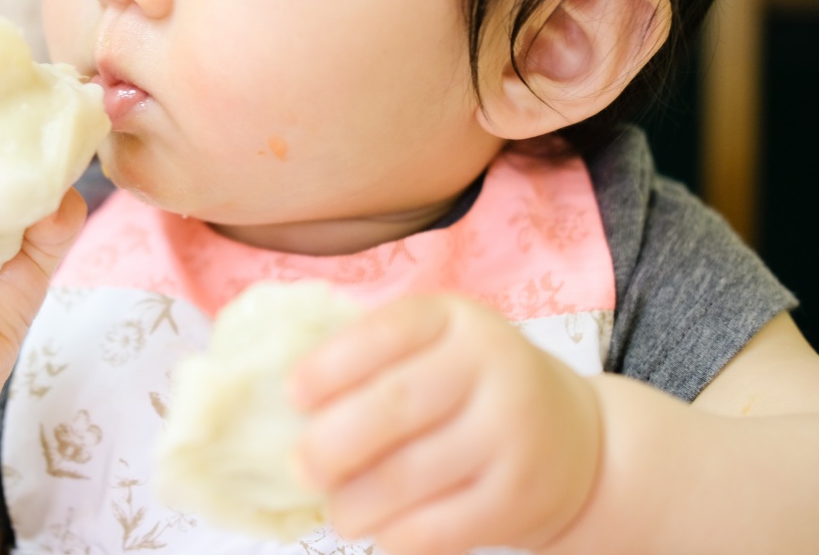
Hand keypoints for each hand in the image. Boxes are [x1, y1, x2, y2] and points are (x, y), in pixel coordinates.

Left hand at [291, 294, 601, 553]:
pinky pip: (440, 527)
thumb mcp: (435, 345)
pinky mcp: (518, 496)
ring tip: (336, 510)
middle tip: (299, 466)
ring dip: (355, 501)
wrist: (574, 439)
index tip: (292, 395)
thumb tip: (278, 397)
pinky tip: (377, 532)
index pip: (386, 332)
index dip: (330, 365)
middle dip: (332, 442)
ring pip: (410, 475)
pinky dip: (394, 536)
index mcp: (455, 319)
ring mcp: (511, 433)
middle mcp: (491, 366)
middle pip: (395, 405)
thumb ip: (371, 358)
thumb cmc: (469, 386)